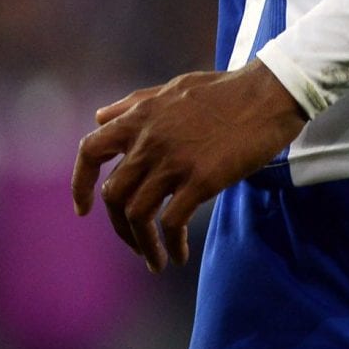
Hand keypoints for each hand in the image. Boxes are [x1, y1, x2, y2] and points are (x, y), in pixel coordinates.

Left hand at [70, 63, 306, 271]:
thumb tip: (99, 118)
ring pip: (137, 215)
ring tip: (156, 261)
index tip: (83, 209)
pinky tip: (180, 254)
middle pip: (114, 195)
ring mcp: (173, 161)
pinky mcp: (200, 180)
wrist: (268, 95)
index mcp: (139, 117)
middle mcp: (149, 140)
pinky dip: (171, 245)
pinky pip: (171, 223)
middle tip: (134, 243)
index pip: (90, 151)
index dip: (81, 183)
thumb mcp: (170, 88)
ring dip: (143, 245)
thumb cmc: (223, 91)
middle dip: (119, 227)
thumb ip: (132, 104)